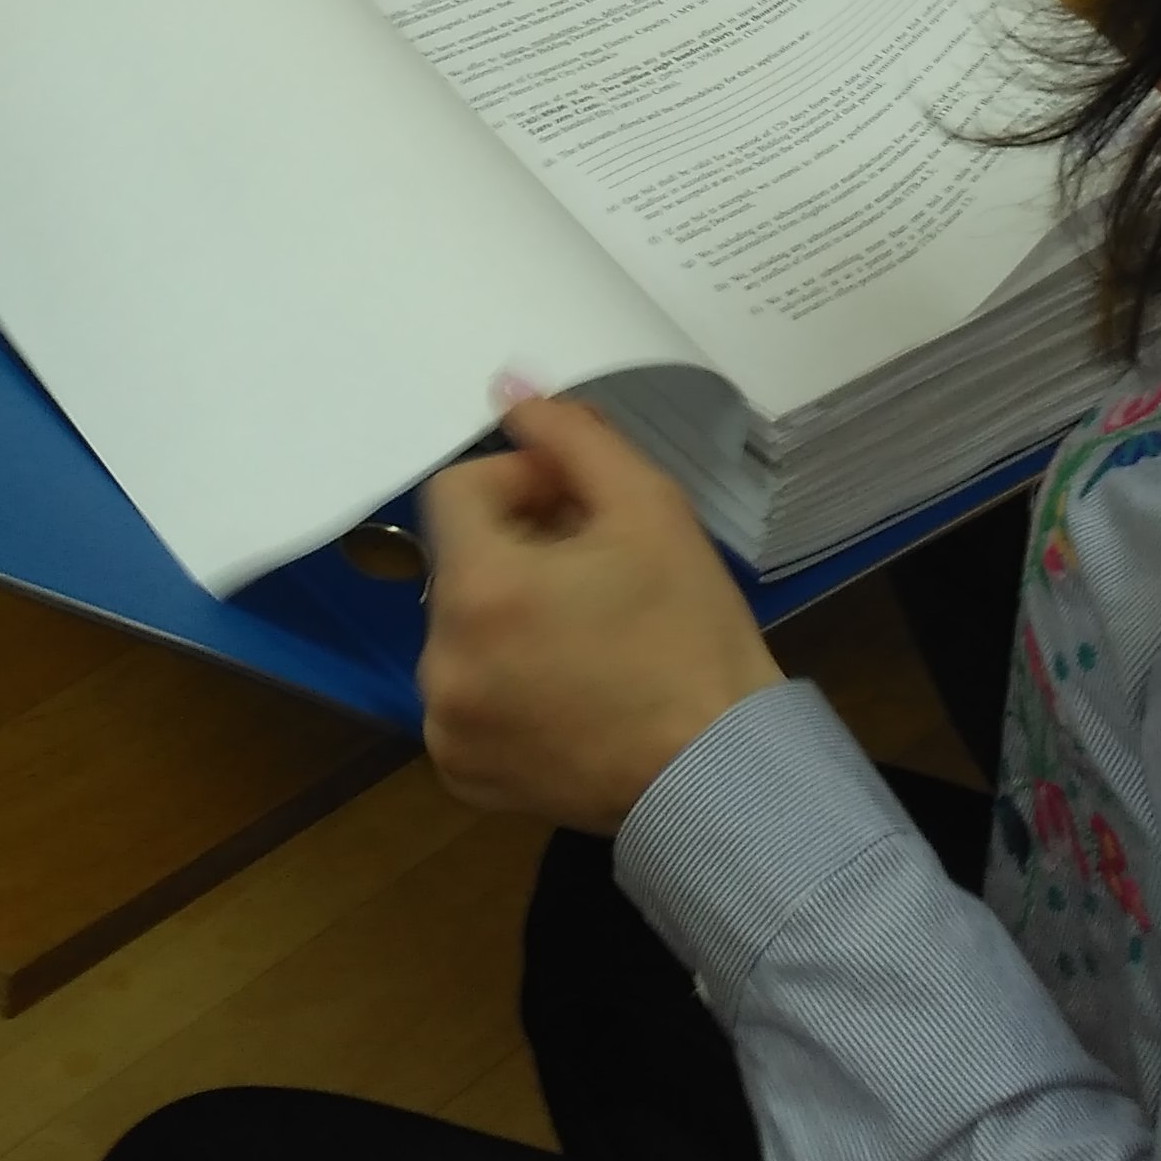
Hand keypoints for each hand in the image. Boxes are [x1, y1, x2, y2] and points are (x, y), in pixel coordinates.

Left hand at [420, 390, 779, 833]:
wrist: (720, 773)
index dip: (520, 482)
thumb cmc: (690, 634)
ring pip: (462, 628)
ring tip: (589, 632)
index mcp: (478, 588)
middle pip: (460, 561)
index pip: (457, 489)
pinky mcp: (461, 773)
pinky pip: (465, 698)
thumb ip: (572, 437)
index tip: (582, 510)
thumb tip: (509, 387)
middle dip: (519, 548)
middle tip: (598, 569)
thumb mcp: (649, 508)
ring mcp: (445, 726)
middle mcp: (440, 662)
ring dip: (509, 614)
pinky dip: (503, 683)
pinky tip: (569, 689)